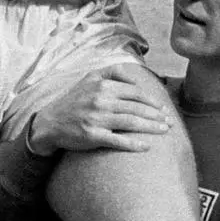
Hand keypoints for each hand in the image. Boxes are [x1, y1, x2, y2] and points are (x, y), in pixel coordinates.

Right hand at [25, 65, 170, 159]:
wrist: (50, 123)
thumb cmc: (73, 101)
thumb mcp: (89, 79)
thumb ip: (111, 73)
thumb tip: (136, 75)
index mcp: (101, 84)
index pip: (134, 91)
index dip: (151, 100)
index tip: (162, 108)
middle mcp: (100, 99)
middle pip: (136, 107)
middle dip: (156, 115)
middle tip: (169, 122)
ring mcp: (97, 118)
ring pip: (131, 122)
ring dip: (151, 127)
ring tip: (164, 131)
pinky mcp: (93, 136)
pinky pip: (118, 140)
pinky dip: (134, 144)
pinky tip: (146, 147)